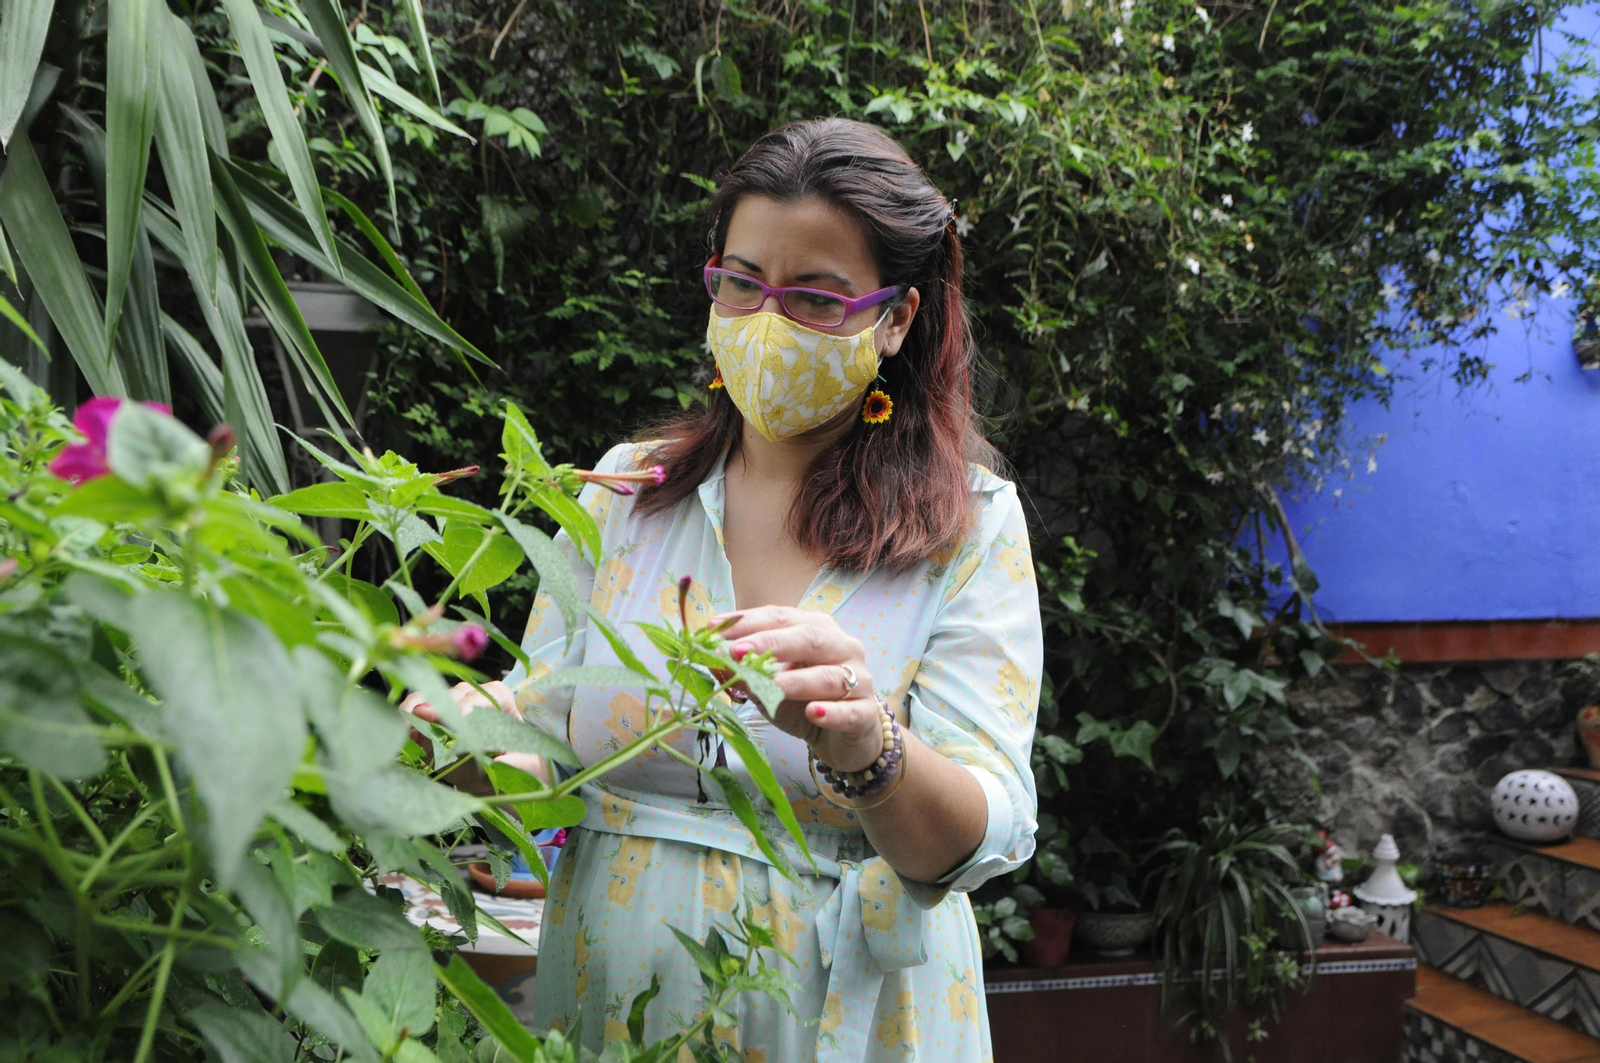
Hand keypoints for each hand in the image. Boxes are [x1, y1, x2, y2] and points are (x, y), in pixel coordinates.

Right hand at [399, 680, 547, 778]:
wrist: (498, 778)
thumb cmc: (516, 765)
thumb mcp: (525, 766)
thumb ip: (517, 763)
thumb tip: (502, 762)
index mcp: (501, 700)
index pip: (488, 695)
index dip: (473, 703)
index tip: (462, 716)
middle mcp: (471, 697)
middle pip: (453, 695)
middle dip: (439, 708)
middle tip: (424, 718)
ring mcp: (446, 707)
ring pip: (428, 698)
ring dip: (414, 710)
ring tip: (403, 726)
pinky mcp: (427, 722)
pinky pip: (412, 714)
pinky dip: (404, 721)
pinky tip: (398, 734)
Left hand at [712, 606, 885, 772]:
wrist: (844, 739)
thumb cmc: (805, 702)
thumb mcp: (770, 686)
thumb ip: (747, 672)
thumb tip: (712, 661)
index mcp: (817, 630)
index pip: (782, 617)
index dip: (748, 621)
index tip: (714, 628)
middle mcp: (842, 647)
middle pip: (808, 638)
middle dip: (769, 643)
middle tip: (736, 652)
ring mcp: (860, 679)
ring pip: (829, 675)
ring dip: (795, 680)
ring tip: (768, 686)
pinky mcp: (866, 713)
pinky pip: (850, 711)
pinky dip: (832, 712)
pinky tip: (814, 713)